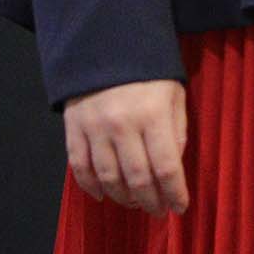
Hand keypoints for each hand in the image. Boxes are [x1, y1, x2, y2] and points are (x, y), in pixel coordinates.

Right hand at [62, 78, 189, 215]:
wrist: (105, 42)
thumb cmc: (147, 71)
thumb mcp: (173, 94)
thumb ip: (176, 132)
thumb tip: (172, 168)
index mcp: (153, 115)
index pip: (166, 167)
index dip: (175, 194)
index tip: (180, 207)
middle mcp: (122, 124)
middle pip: (137, 179)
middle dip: (151, 202)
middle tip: (158, 211)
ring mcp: (95, 127)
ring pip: (108, 178)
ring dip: (123, 198)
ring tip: (135, 202)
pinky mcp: (73, 127)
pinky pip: (80, 167)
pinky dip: (90, 186)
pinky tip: (103, 195)